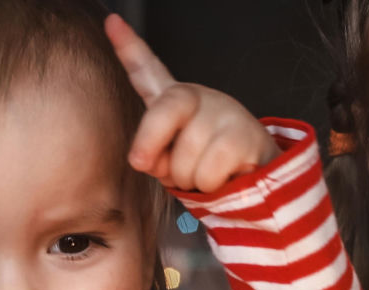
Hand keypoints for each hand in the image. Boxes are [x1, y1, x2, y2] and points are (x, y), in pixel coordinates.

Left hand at [105, 14, 279, 191]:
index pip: (149, 71)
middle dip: (149, 143)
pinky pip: (207, 174)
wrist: (256, 178)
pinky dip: (209, 188)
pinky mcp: (243, 136)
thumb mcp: (171, 162)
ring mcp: (224, 112)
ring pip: (183, 159)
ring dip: (188, 180)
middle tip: (144, 163)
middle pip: (162, 113)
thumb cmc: (206, 168)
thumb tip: (145, 160)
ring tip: (205, 175)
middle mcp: (199, 98)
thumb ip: (153, 157)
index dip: (130, 48)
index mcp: (176, 101)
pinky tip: (223, 178)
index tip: (112, 23)